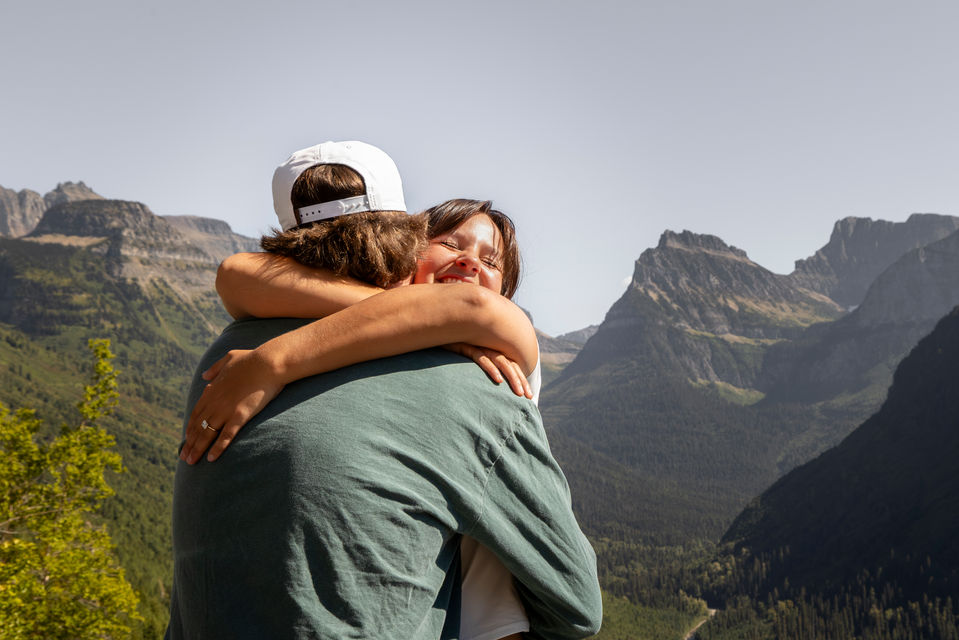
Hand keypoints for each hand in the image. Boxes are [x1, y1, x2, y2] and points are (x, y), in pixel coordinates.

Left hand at [179, 349, 285, 463]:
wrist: (268, 362)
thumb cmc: (252, 359)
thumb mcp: (229, 357)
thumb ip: (215, 368)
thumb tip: (204, 376)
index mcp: (212, 390)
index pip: (196, 413)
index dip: (190, 428)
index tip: (186, 439)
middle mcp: (215, 402)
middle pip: (198, 426)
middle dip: (190, 443)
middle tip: (184, 457)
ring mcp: (226, 409)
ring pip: (207, 433)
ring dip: (198, 449)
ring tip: (191, 462)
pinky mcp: (240, 415)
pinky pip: (226, 435)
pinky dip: (218, 448)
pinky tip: (211, 458)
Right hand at [443, 343, 531, 398]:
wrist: (435, 334)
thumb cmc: (450, 351)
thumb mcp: (466, 363)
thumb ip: (478, 372)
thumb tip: (487, 388)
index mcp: (490, 352)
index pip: (511, 366)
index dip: (521, 380)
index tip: (529, 397)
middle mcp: (487, 348)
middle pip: (510, 365)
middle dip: (520, 381)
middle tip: (528, 397)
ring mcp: (478, 346)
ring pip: (500, 362)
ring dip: (511, 377)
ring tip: (518, 392)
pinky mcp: (467, 347)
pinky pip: (481, 358)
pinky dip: (491, 369)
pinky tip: (498, 380)